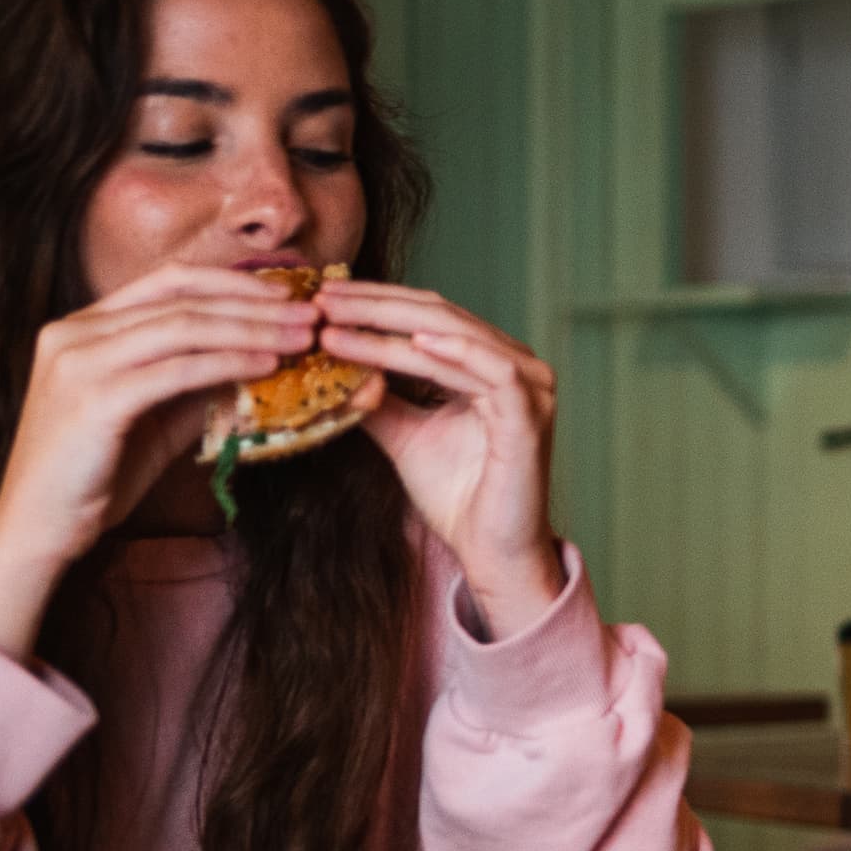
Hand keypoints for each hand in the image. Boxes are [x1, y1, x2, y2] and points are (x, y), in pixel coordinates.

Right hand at [0, 265, 321, 656]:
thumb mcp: (154, 416)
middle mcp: (73, 332)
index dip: (233, 283)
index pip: (168, 282)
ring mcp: (78, 362)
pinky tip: (266, 366)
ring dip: (252, 329)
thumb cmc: (97, 475)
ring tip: (302, 338)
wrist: (39, 528)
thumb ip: (195, 383)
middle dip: (254, 302)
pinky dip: (227, 363)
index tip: (288, 296)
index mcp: (82, 326)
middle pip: (181, 297)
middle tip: (312, 313)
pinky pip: (176, 370)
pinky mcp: (93, 399)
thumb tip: (260, 358)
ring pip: (183, 327)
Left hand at [312, 282, 564, 629]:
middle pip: (439, 316)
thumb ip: (376, 399)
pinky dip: (455, 352)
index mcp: (489, 363)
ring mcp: (529, 388)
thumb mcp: (403, 435)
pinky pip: (493, 371)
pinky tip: (413, 342)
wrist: (491, 551)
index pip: (427, 317)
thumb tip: (329, 368)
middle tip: (323, 299)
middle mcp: (515, 365)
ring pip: (457, 336)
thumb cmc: (458, 496)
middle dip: (375, 305)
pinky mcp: (531, 415)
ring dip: (395, 326)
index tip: (320, 299)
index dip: (373, 303)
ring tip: (342, 321)